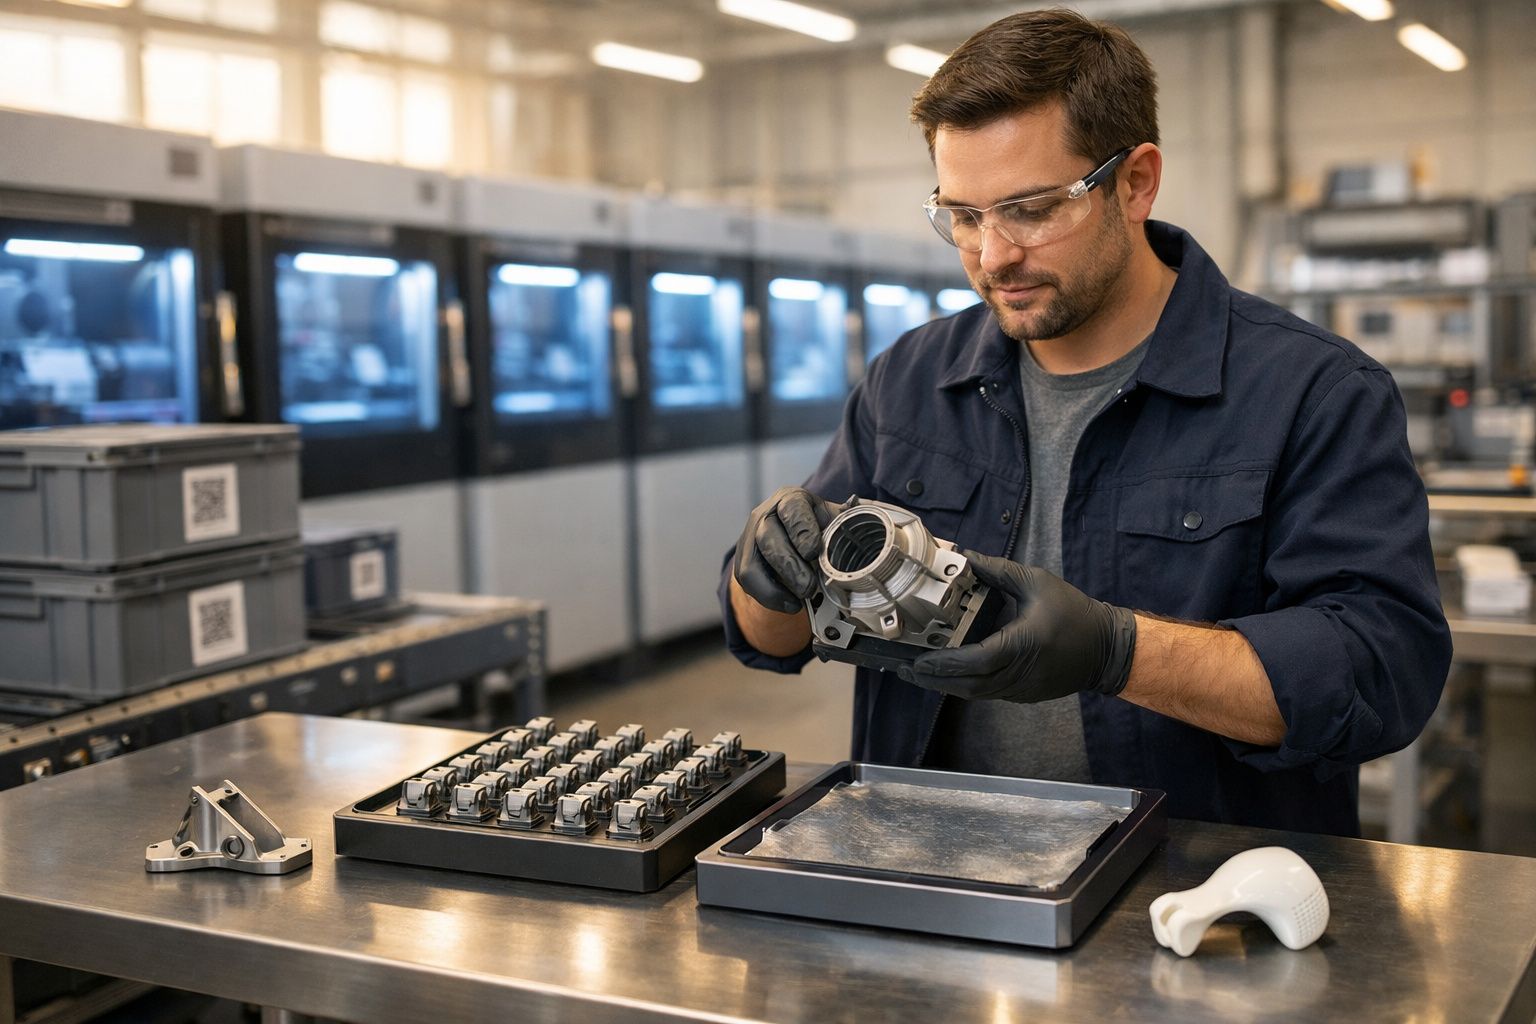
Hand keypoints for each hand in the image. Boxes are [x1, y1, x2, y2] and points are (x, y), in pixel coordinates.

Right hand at [732, 487, 846, 613]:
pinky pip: (748, 583)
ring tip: (800, 601)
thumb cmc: (819, 528)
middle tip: (809, 588)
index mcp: (791, 499)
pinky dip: (770, 598)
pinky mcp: (744, 561)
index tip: (814, 551)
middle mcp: (765, 515)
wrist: (794, 537)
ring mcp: (750, 538)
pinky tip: (790, 605)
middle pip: (770, 540)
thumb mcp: (834, 520)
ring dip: (777, 588)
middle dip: (791, 567)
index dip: (802, 530)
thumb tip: (878, 531)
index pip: (792, 509)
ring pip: (752, 565)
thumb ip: (849, 524)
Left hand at [901, 551, 1136, 702]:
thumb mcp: (1036, 582)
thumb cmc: (1073, 612)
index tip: (919, 659)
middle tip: (905, 669)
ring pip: (975, 694)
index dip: (944, 663)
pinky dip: (964, 686)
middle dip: (934, 679)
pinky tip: (946, 676)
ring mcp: (1021, 689)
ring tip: (918, 673)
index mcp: (1022, 645)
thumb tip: (964, 556)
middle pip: (968, 685)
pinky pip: (987, 693)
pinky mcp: (1023, 695)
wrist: (1106, 648)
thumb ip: (997, 571)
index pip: (975, 661)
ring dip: (945, 685)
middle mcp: (1019, 673)